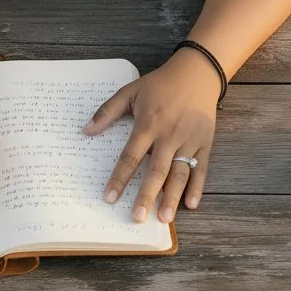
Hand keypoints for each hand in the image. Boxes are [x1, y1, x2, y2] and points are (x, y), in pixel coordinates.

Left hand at [83, 50, 219, 222]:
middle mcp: (169, 135)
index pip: (130, 156)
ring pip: (180, 173)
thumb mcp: (130, 91)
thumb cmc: (160, 84)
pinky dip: (197, 187)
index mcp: (148, 124)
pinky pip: (201, 168)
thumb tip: (85, 131)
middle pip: (156, 170)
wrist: (197, 72)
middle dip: (147, 195)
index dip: (119, 178)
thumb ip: (107, 111)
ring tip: (164, 219)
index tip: (109, 197)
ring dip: (172, 197)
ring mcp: (189, 140)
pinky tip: (191, 204)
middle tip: (138, 217)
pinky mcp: (205, 142)